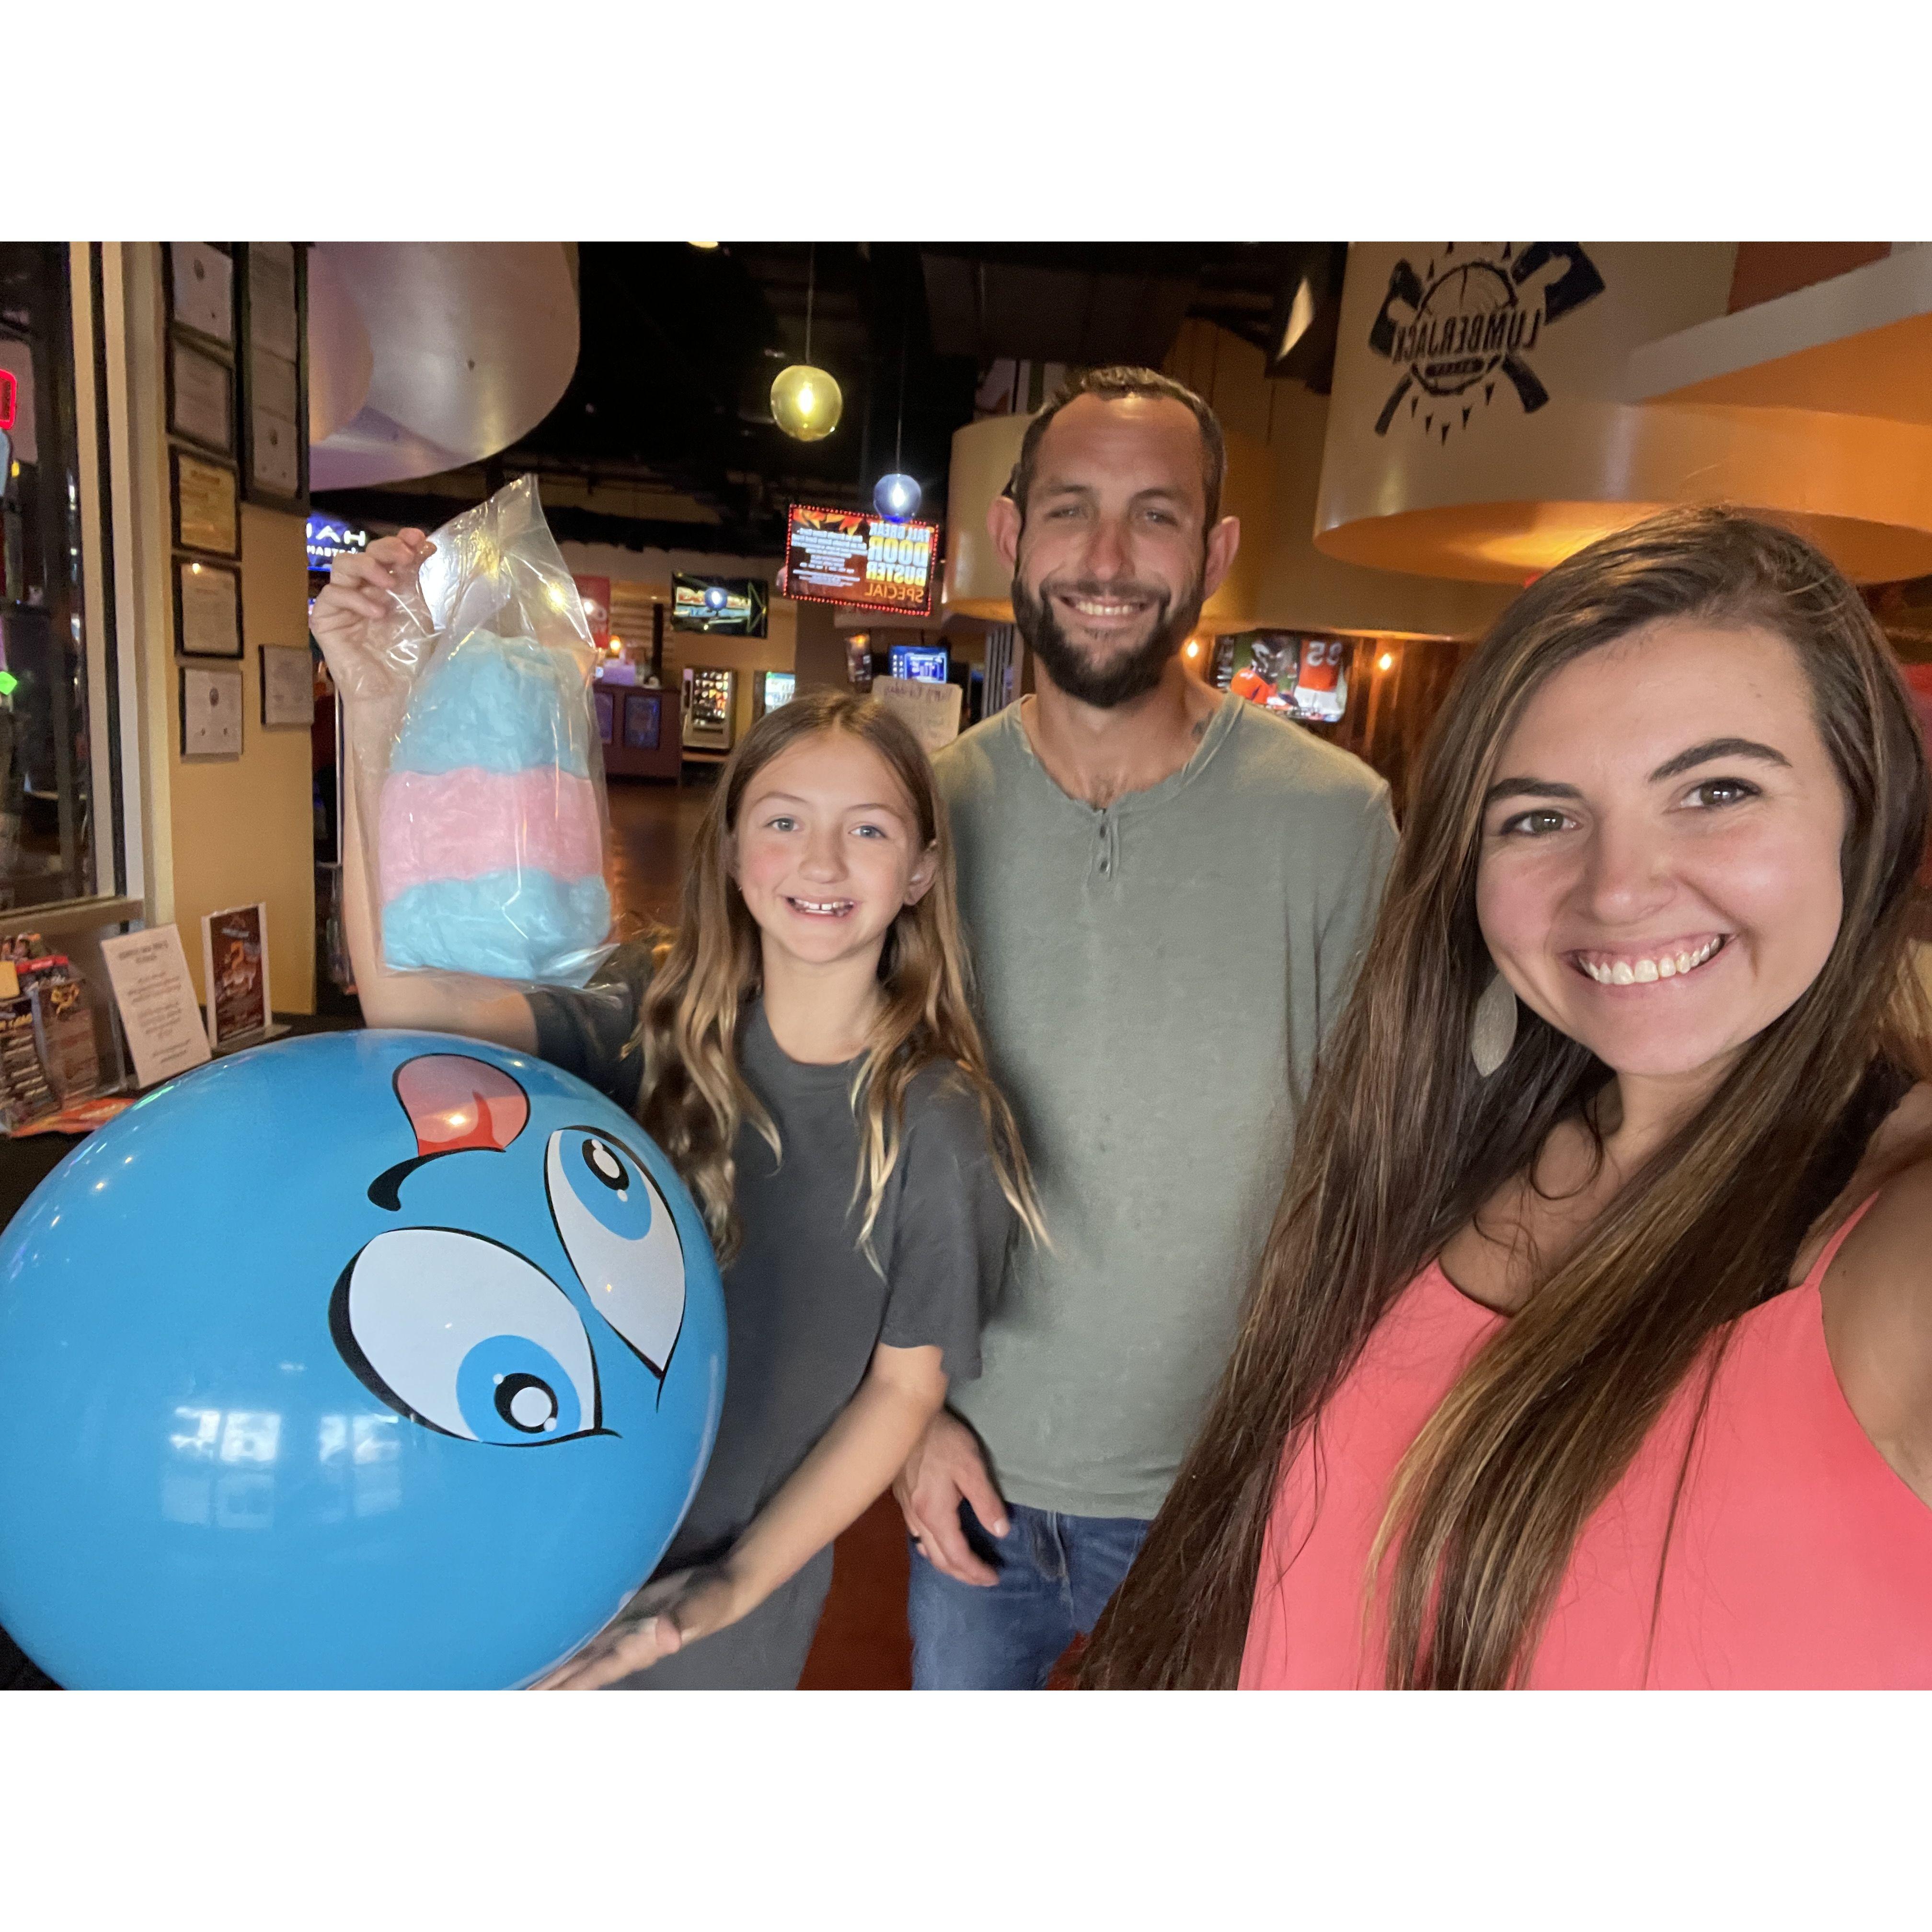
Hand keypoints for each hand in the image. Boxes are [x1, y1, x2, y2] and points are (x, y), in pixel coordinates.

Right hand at [309, 529, 434, 696]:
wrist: (396, 692)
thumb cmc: (407, 657)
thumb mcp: (417, 610)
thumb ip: (414, 578)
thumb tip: (423, 544)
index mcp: (383, 586)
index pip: (384, 553)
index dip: (399, 540)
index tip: (418, 538)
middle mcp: (361, 590)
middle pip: (363, 553)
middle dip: (385, 549)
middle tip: (405, 557)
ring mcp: (341, 604)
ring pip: (342, 565)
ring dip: (368, 567)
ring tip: (389, 585)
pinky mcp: (325, 620)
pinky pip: (332, 595)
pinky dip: (356, 599)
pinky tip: (377, 614)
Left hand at [533, 1565, 742, 1689]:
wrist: (723, 1588)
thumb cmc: (713, 1599)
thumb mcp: (700, 1608)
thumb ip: (683, 1620)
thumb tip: (666, 1636)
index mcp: (635, 1649)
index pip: (591, 1673)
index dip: (562, 1687)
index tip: (531, 1699)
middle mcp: (621, 1645)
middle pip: (574, 1669)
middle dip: (544, 1684)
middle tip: (506, 1693)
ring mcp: (619, 1629)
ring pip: (575, 1652)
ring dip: (548, 1667)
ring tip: (515, 1678)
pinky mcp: (620, 1611)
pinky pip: (585, 1631)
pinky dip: (564, 1641)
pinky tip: (545, 1643)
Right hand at [892, 1409, 1007, 1586]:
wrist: (908, 1417)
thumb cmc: (944, 1440)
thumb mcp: (972, 1467)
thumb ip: (986, 1502)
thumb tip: (1001, 1531)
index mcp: (935, 1514)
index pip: (957, 1556)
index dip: (976, 1571)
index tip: (994, 1577)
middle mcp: (917, 1518)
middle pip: (940, 1559)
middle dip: (962, 1574)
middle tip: (983, 1579)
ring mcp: (907, 1510)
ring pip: (926, 1549)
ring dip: (946, 1563)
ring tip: (965, 1567)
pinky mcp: (903, 1499)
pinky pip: (918, 1535)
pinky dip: (932, 1548)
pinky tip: (936, 1544)